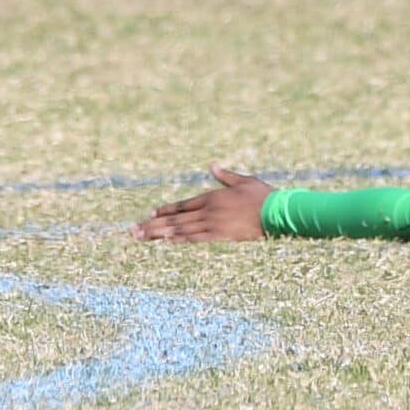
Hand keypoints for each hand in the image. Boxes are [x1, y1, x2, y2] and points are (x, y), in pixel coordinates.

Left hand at [133, 164, 272, 242]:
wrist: (276, 212)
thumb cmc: (263, 195)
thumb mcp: (244, 181)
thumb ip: (225, 176)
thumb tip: (212, 165)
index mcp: (213, 196)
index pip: (183, 205)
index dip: (166, 210)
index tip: (150, 214)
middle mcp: (209, 211)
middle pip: (176, 219)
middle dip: (153, 224)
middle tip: (134, 230)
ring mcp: (213, 225)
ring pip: (180, 230)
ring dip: (159, 234)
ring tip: (142, 238)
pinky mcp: (220, 236)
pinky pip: (194, 239)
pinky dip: (178, 241)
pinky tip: (165, 243)